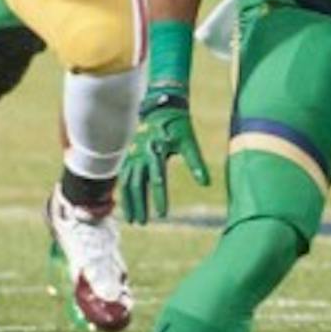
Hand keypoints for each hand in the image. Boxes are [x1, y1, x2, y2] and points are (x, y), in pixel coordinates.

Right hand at [116, 87, 211, 223]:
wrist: (161, 107)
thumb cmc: (178, 126)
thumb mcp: (189, 142)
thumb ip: (196, 163)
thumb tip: (206, 184)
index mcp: (156, 151)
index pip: (158, 180)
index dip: (159, 198)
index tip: (162, 215)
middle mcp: (141, 154)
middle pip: (137, 185)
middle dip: (139, 205)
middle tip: (143, 224)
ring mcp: (133, 155)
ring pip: (127, 183)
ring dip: (129, 202)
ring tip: (132, 221)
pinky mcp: (130, 156)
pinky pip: (124, 177)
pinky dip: (124, 192)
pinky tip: (126, 205)